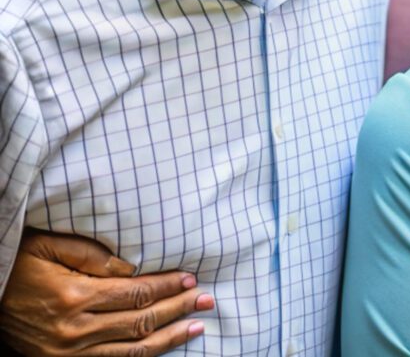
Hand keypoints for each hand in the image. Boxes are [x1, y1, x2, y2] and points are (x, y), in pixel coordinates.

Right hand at [0, 229, 212, 355]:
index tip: (190, 279)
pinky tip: (162, 346)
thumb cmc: (18, 265)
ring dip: (169, 338)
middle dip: (177, 310)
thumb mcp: (49, 247)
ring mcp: (67, 352)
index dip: (166, 287)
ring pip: (131, 349)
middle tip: (207, 300)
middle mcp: (74, 330)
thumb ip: (92, 254)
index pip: (135, 293)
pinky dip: (140, 356)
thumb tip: (133, 266)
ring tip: (196, 327)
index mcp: (74, 297)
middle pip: (140, 321)